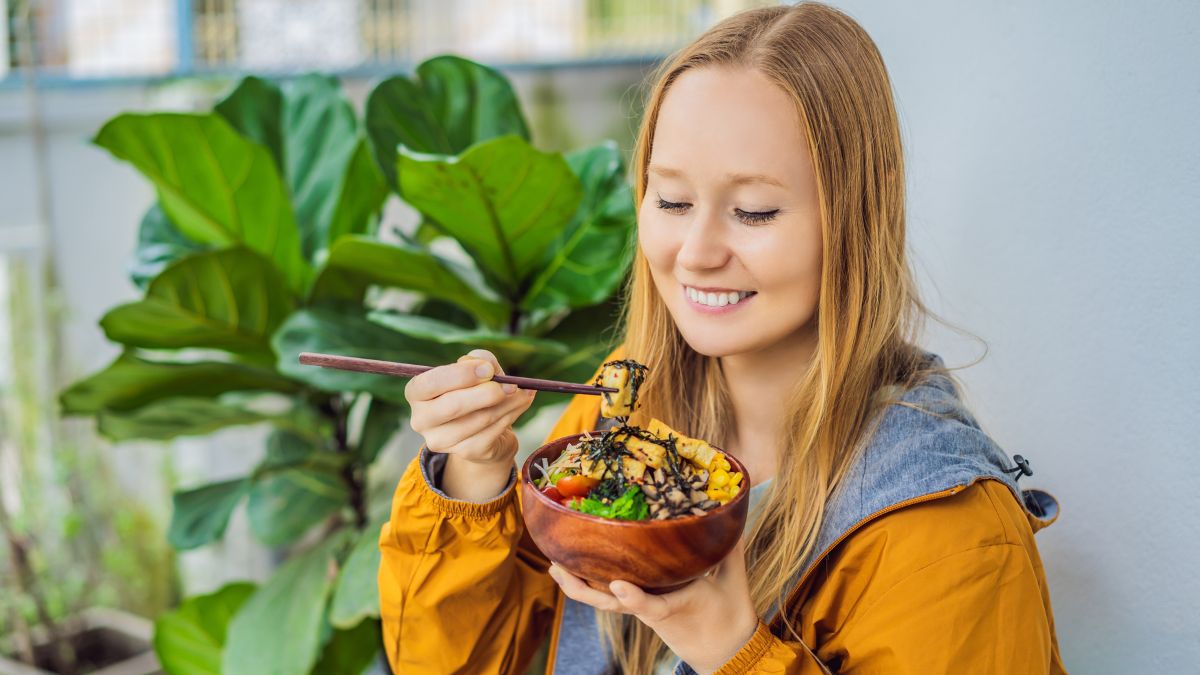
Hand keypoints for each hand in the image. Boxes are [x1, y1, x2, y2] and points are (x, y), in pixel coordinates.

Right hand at [406, 349, 535, 500]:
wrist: (484, 431)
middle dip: (486, 393)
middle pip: (452, 406)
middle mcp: (422, 420)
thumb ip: (480, 360)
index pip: (429, 384)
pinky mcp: (465, 452)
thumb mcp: (476, 370)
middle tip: (511, 384)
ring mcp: (441, 440)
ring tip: (523, 392)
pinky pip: (492, 432)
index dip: (459, 375)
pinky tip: (520, 404)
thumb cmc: (474, 392)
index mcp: (417, 393)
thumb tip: (487, 366)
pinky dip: (511, 415)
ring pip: (478, 419)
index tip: (487, 369)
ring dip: (507, 403)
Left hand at [548, 538, 758, 674]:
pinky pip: (609, 598)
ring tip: (554, 566)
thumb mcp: (733, 581)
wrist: (723, 649)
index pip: (653, 606)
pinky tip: (572, 568)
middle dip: (584, 590)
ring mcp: (643, 610)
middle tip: (558, 569)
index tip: (619, 586)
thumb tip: (729, 514)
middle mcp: (653, 610)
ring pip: (605, 602)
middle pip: (613, 605)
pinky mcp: (640, 608)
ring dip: (578, 586)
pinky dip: (589, 584)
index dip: (636, 599)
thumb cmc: (728, 613)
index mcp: (677, 606)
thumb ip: (729, 549)